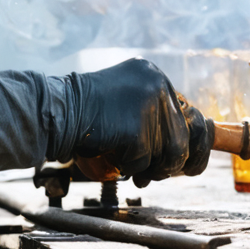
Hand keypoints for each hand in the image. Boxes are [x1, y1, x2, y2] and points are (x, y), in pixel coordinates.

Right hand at [65, 59, 213, 186]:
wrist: (56, 111)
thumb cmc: (85, 112)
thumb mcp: (124, 101)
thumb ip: (152, 116)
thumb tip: (183, 151)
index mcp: (153, 75)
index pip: (189, 113)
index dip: (192, 142)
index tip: (189, 162)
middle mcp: (157, 83)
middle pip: (185, 135)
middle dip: (175, 161)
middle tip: (160, 173)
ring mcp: (148, 105)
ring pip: (170, 151)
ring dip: (152, 167)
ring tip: (135, 171)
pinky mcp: (136, 129)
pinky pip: (144, 161)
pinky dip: (130, 167)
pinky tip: (116, 160)